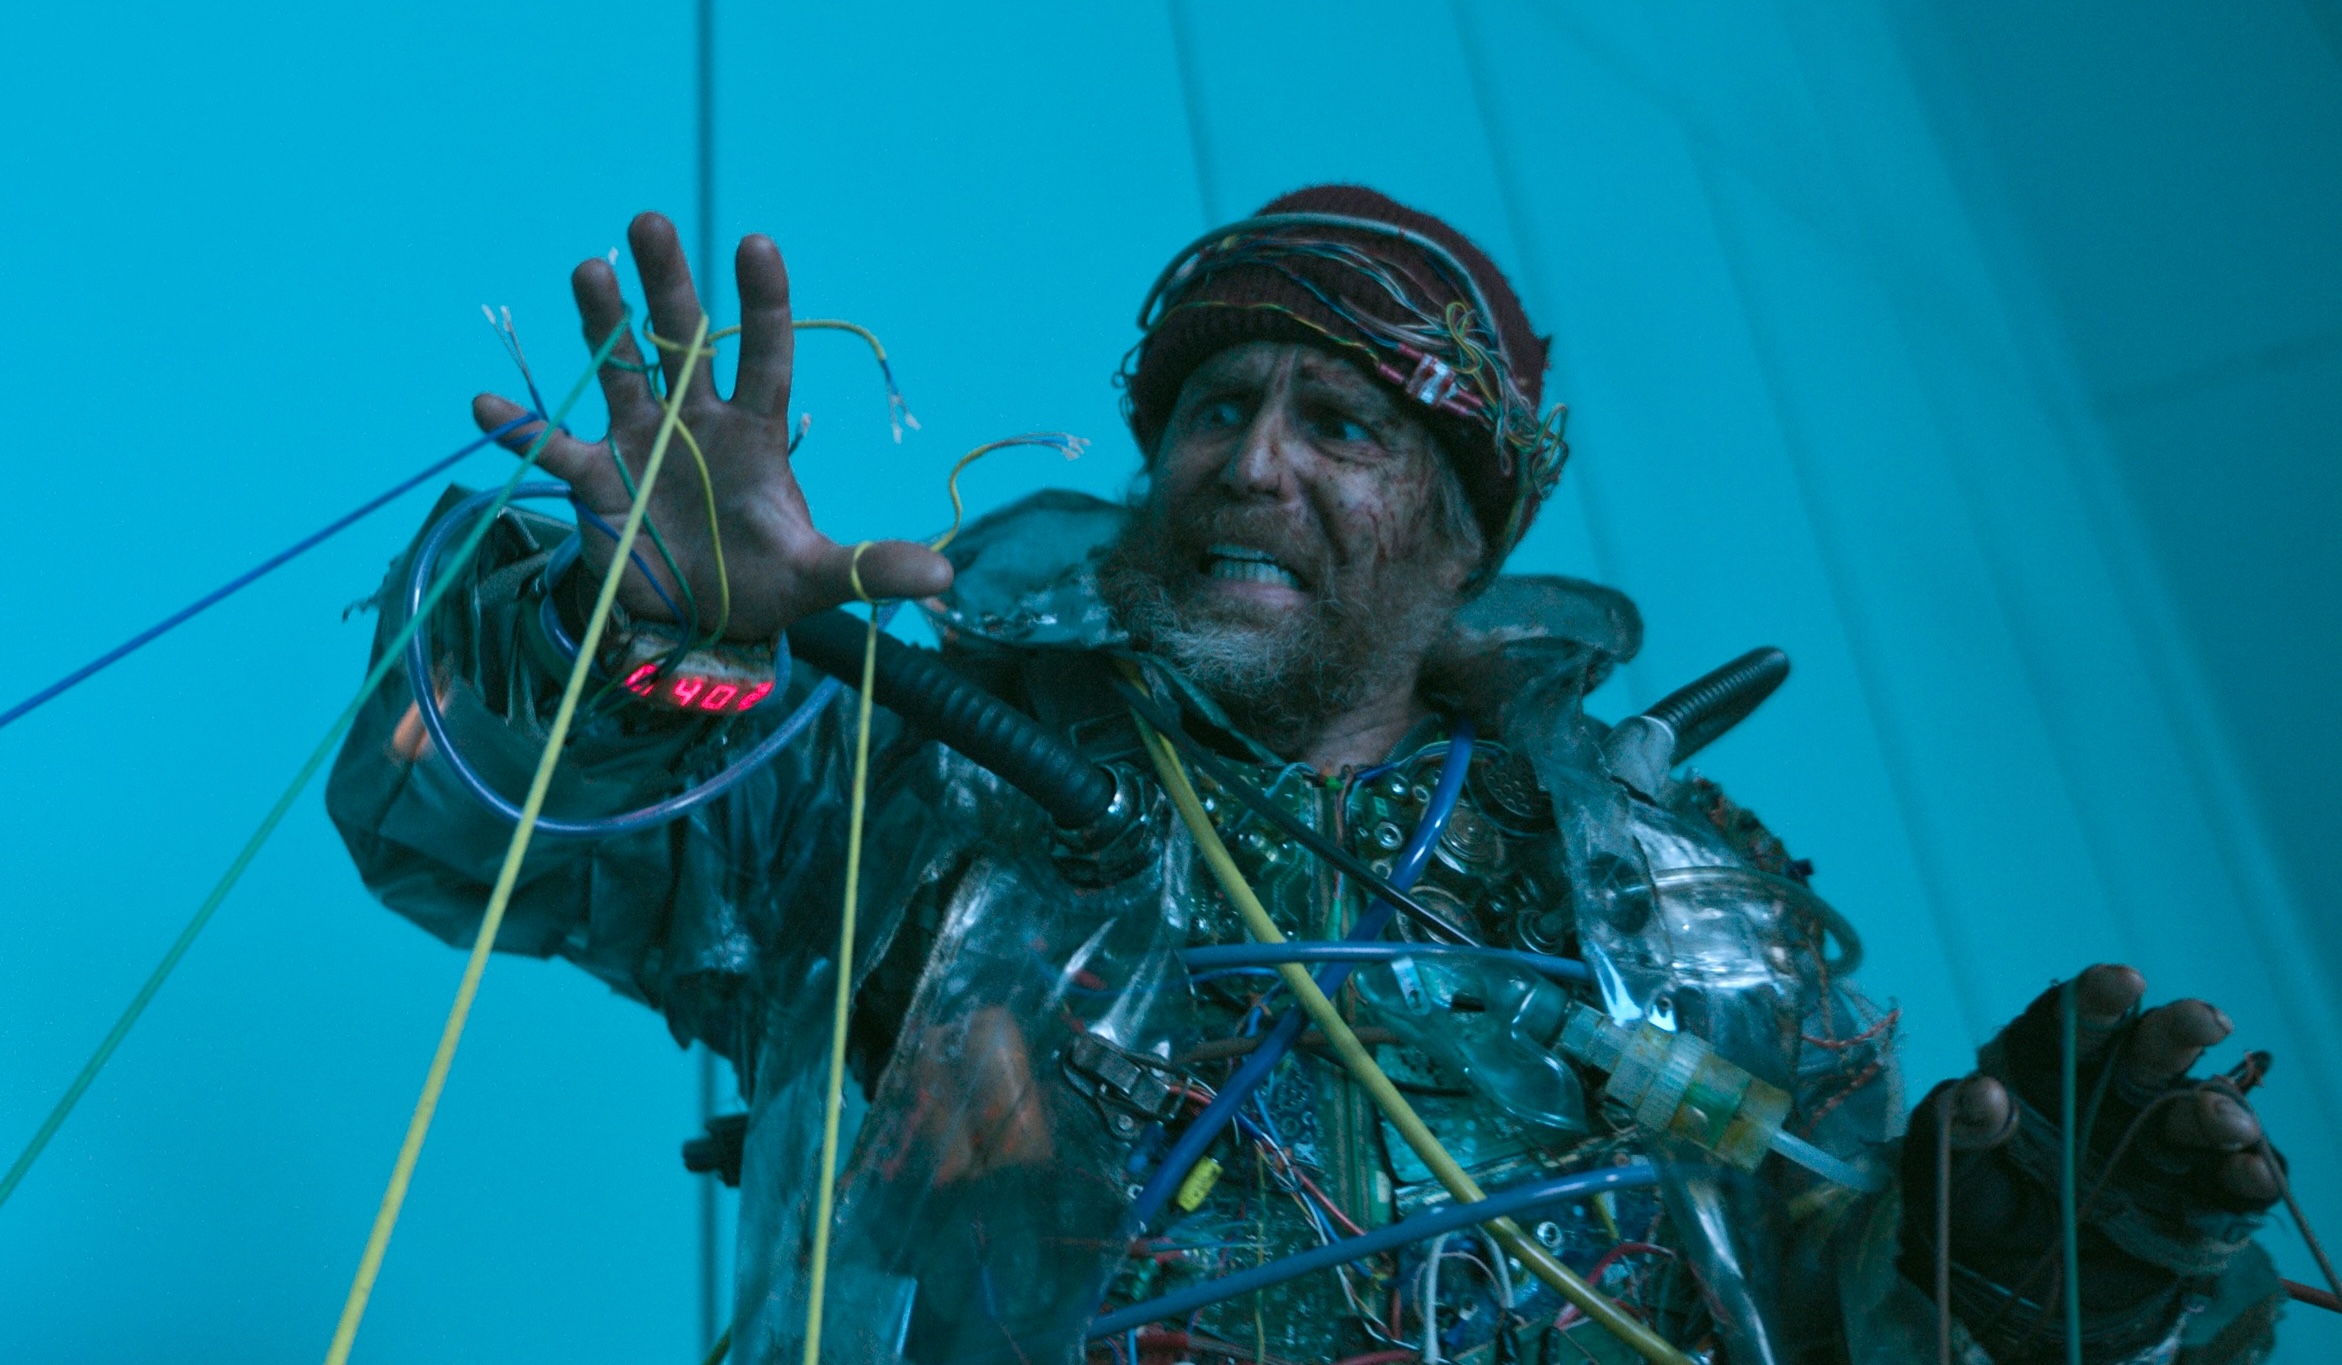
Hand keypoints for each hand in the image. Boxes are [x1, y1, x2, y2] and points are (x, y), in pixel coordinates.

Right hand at [475, 212, 951, 639]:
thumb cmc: (765, 581)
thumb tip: (944, 578)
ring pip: (619, 369)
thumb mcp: (820, 579)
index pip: (765, 353)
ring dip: (601, 324)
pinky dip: (520, 429)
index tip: (757, 244)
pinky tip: (488, 406)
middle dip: (666, 285)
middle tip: (650, 221)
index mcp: (756, 429)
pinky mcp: (594, 480)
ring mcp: (640, 442)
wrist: (702, 621)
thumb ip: (872, 569)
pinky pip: (551, 447)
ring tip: (587, 269)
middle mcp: (695, 420)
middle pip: (681, 339)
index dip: (763, 303)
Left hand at [1901, 965, 2281, 1357]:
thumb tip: (1980, 1091)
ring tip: (2224, 1124)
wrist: (2009, 1280)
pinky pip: (2231, 1184)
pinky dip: (2249, 1178)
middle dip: (2180, 1030)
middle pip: (2152, 1050)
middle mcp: (2116, 1095)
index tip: (2121, 981)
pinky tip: (2252, 1173)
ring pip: (2199, 1112)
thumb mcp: (1947, 1166)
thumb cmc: (1975, 1204)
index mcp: (2052, 1069)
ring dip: (2218, 1112)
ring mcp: (2160, 1146)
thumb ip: (1959, 1126)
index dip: (2100, 997)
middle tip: (2205, 1022)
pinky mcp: (2195, 1201)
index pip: (2076, 1021)